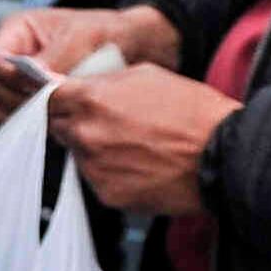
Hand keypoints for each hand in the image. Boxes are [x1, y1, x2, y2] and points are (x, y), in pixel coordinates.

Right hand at [0, 2, 178, 121]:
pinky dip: (35, 125)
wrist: (131, 47)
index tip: (38, 90)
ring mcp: (18, 81)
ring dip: (27, 117)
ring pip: (2, 107)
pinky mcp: (30, 101)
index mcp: (16, 30)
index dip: (11, 78)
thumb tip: (32, 72)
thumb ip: (59, 53)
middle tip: (51, 109)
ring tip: (58, 117)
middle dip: (19, 102)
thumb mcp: (86, 35)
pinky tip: (60, 123)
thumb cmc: (108, 32)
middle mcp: (11, 56)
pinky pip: (20, 119)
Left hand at [45, 63, 234, 215]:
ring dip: (93, 149)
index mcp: (91, 99)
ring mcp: (94, 167)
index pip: (45, 98)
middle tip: (105, 123)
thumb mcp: (147, 75)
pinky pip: (97, 180)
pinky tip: (139, 165)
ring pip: (78, 155)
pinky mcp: (107, 194)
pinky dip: (110, 173)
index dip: (52, 98)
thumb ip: (104, 81)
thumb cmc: (193, 112)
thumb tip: (79, 85)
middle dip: (73, 123)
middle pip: (57, 127)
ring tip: (131, 145)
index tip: (58, 100)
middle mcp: (86, 134)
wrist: (224, 156)